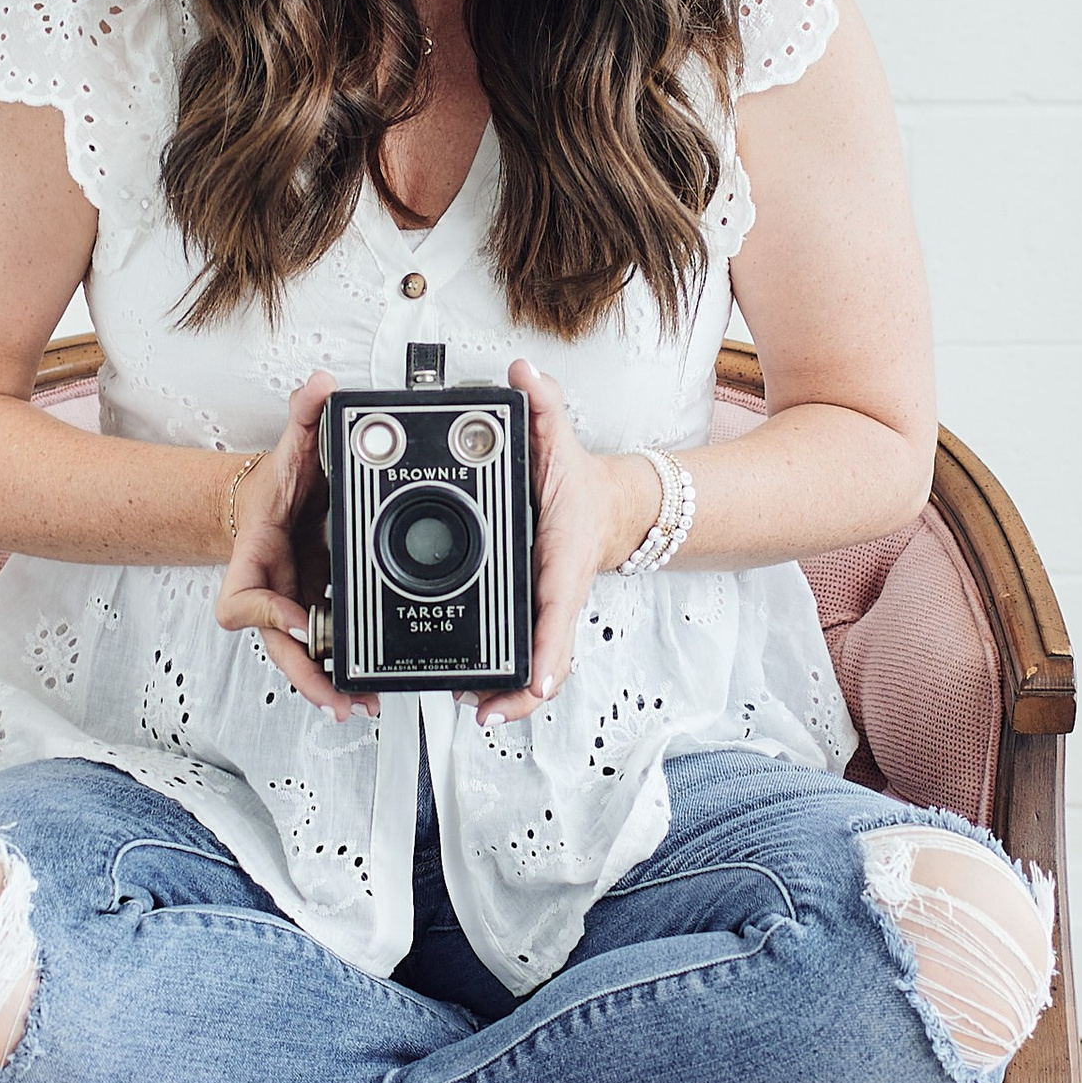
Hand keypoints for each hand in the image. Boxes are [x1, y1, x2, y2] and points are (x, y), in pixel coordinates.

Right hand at [214, 372, 359, 719]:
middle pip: (279, 645)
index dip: (267, 612)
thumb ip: (304, 416)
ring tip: (361, 704)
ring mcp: (295, 606)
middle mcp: (273, 591)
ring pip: (303, 658)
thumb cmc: (278, 485)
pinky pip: (328, 649)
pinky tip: (370, 689)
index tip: (297, 617)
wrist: (282, 501)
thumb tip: (321, 387)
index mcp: (256, 558)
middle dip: (307, 674)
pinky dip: (344, 671)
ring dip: (328, 684)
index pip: (243, 600)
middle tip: (336, 696)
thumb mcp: (292, 448)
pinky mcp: (321, 613)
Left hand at [477, 357, 656, 726]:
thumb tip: (524, 373)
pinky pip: (524, 657)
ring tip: (477, 708)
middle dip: (522, 690)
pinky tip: (476, 698)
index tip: (536, 682)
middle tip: (489, 709)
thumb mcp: (559, 441)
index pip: (558, 607)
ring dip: (511, 694)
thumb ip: (543, 406)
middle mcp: (557, 594)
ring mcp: (547, 612)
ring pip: (536, 666)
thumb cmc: (577, 484)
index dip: (548, 651)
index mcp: (563, 560)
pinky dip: (508, 683)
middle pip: (548, 656)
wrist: (605, 506)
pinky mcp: (534, 617)